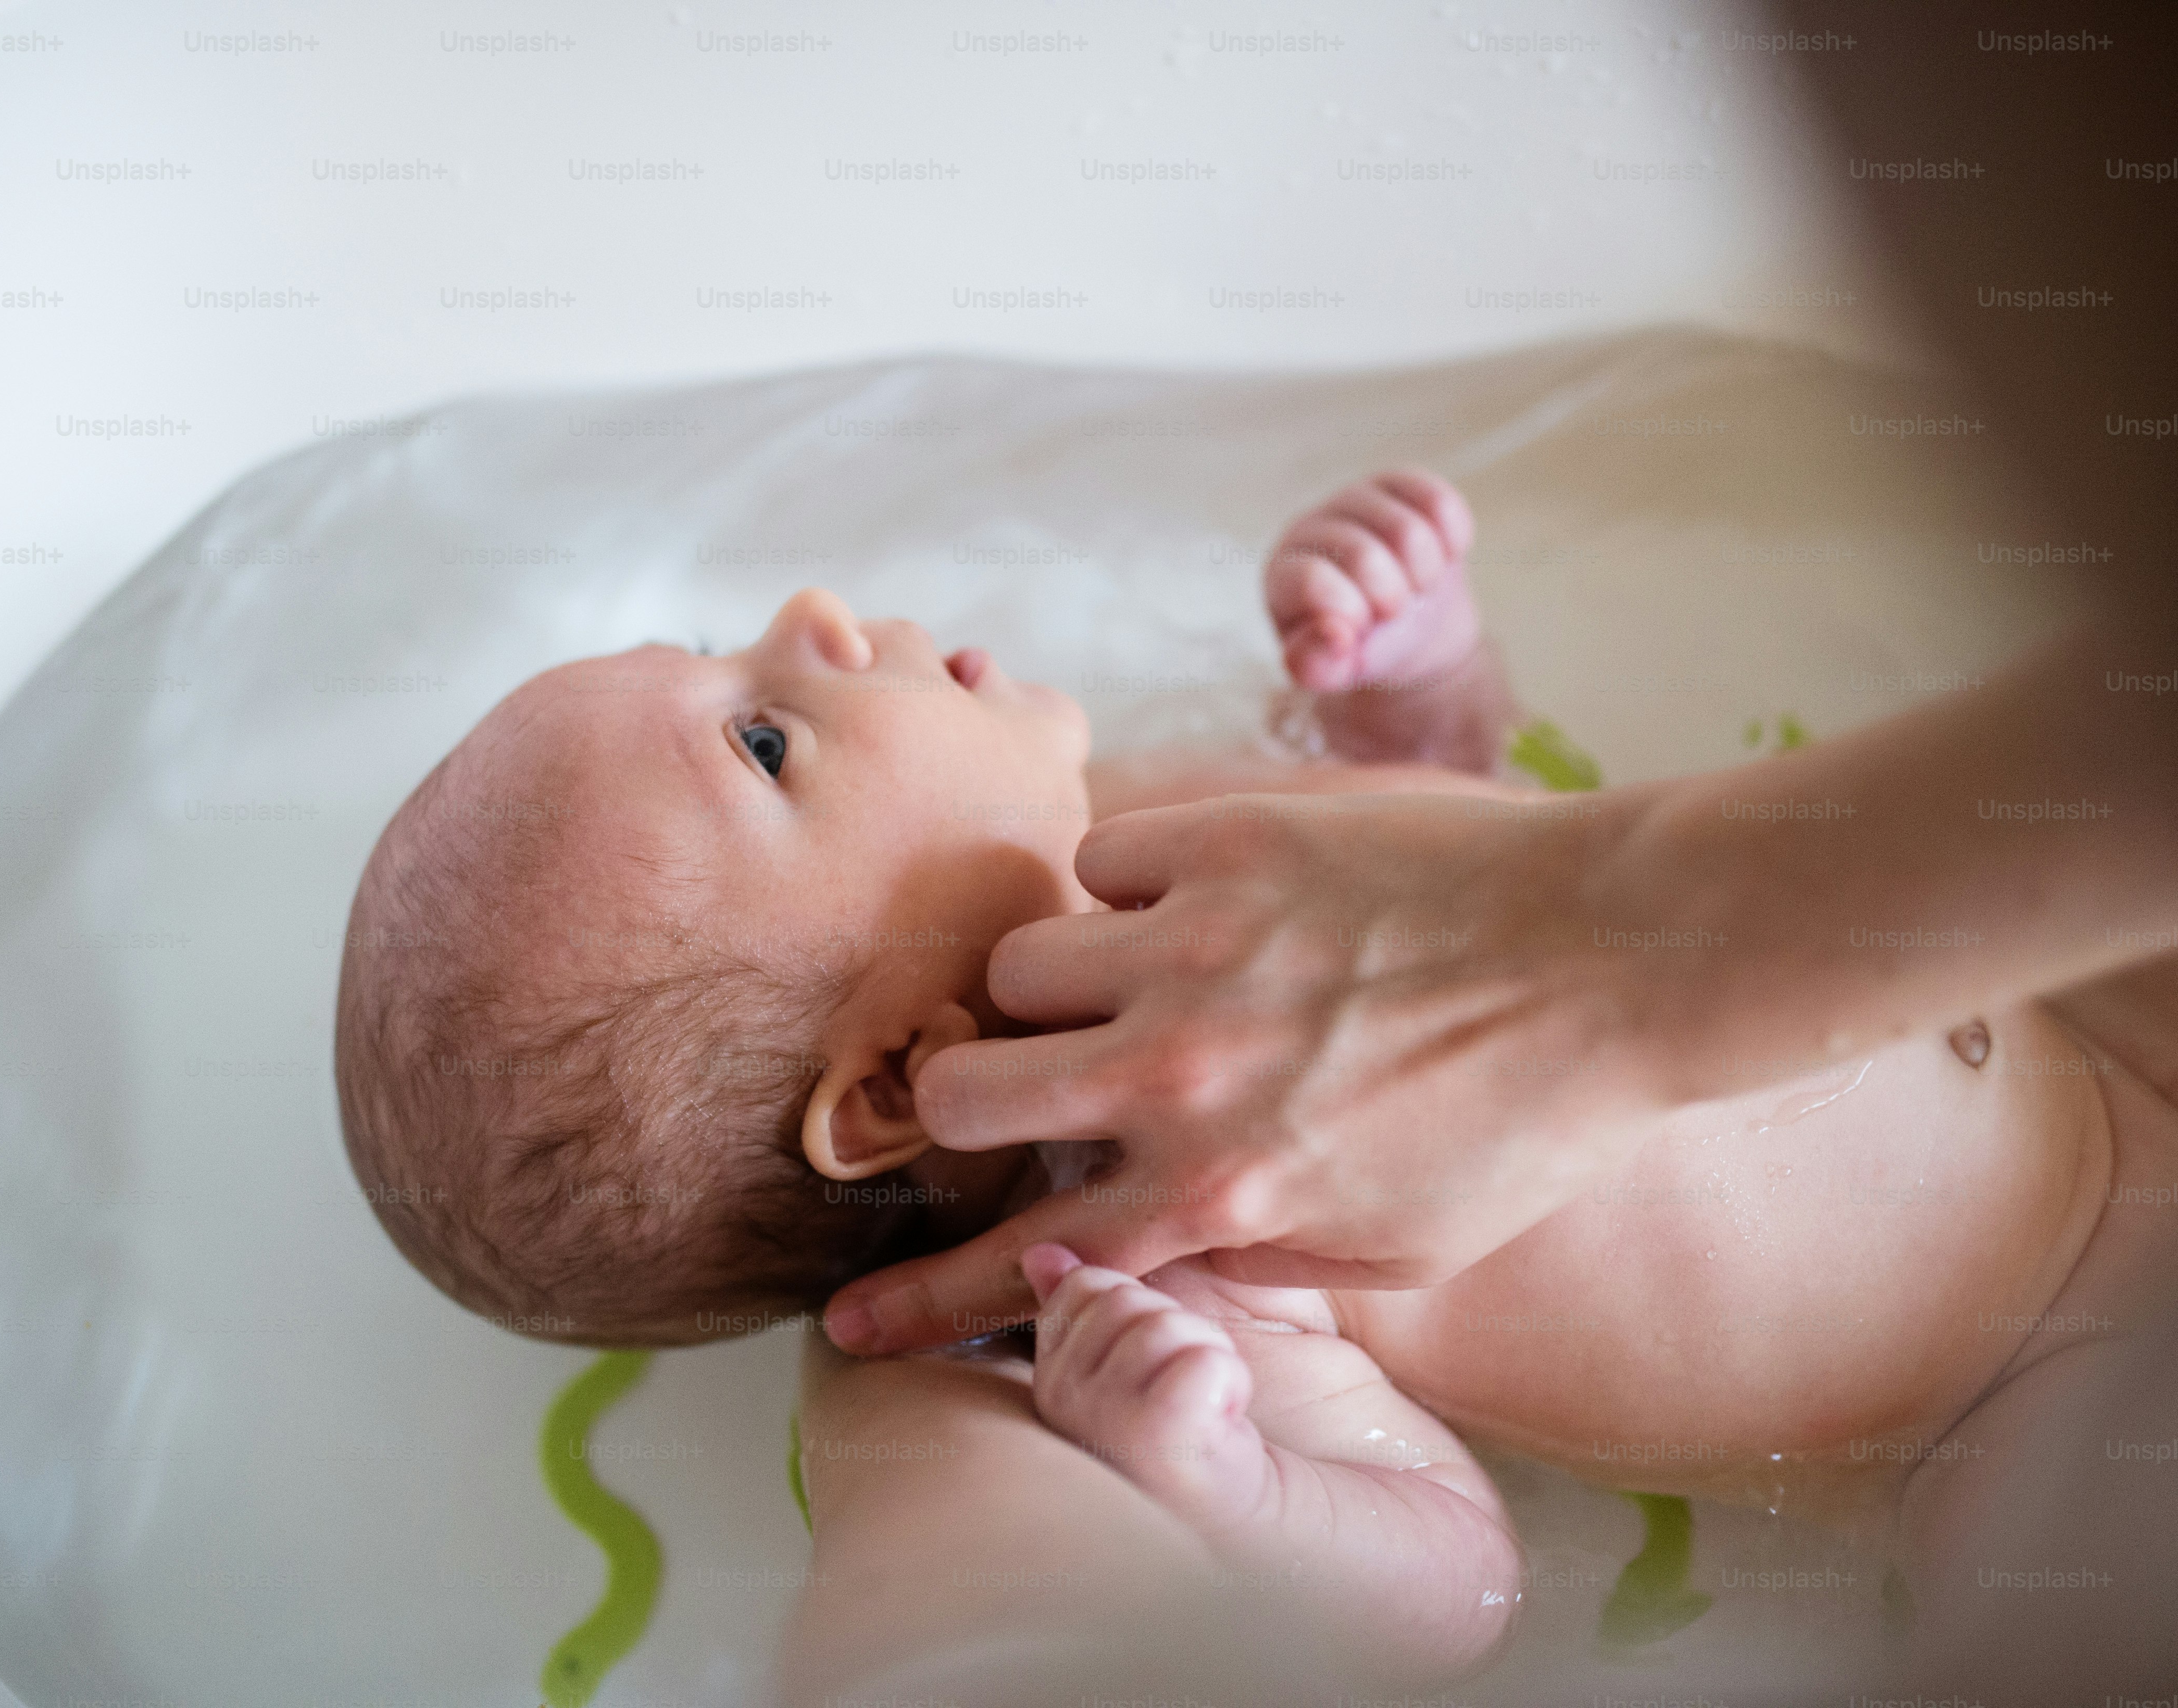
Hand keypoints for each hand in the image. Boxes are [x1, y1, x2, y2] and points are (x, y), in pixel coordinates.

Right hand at [823, 782, 1669, 1354]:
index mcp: (1217, 1195)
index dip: (919, 1304)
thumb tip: (1148, 1245)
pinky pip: (1098, 861)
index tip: (851, 1323)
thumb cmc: (1524, 1120)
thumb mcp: (1396, 1251)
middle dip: (973, 1097)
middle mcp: (1176, 1077)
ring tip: (1138, 978)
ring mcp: (1190, 953)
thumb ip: (1253, 1257)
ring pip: (1015, 965)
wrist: (1622, 957)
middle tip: (1020, 1083)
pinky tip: (1200, 900)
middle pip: (966, 1091)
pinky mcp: (1220, 844)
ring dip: (1059, 983)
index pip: (1022, 1266)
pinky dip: (1130, 887)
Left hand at [1266, 467, 1480, 694]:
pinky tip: (1440, 558)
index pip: (1313, 581)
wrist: (1402, 623)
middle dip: (1394, 599)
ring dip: (1426, 574)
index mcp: (1283, 573)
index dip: (1352, 614)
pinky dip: (1452, 541)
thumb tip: (1334, 636)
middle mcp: (1311, 526)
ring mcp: (1355, 499)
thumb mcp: (1332, 669)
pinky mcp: (1401, 485)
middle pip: (1365, 556)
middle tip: (1395, 613)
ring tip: (1416, 588)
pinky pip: (1440, 504)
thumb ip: (1317, 665)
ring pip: (1409, 531)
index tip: (1362, 632)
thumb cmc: (1357, 647)